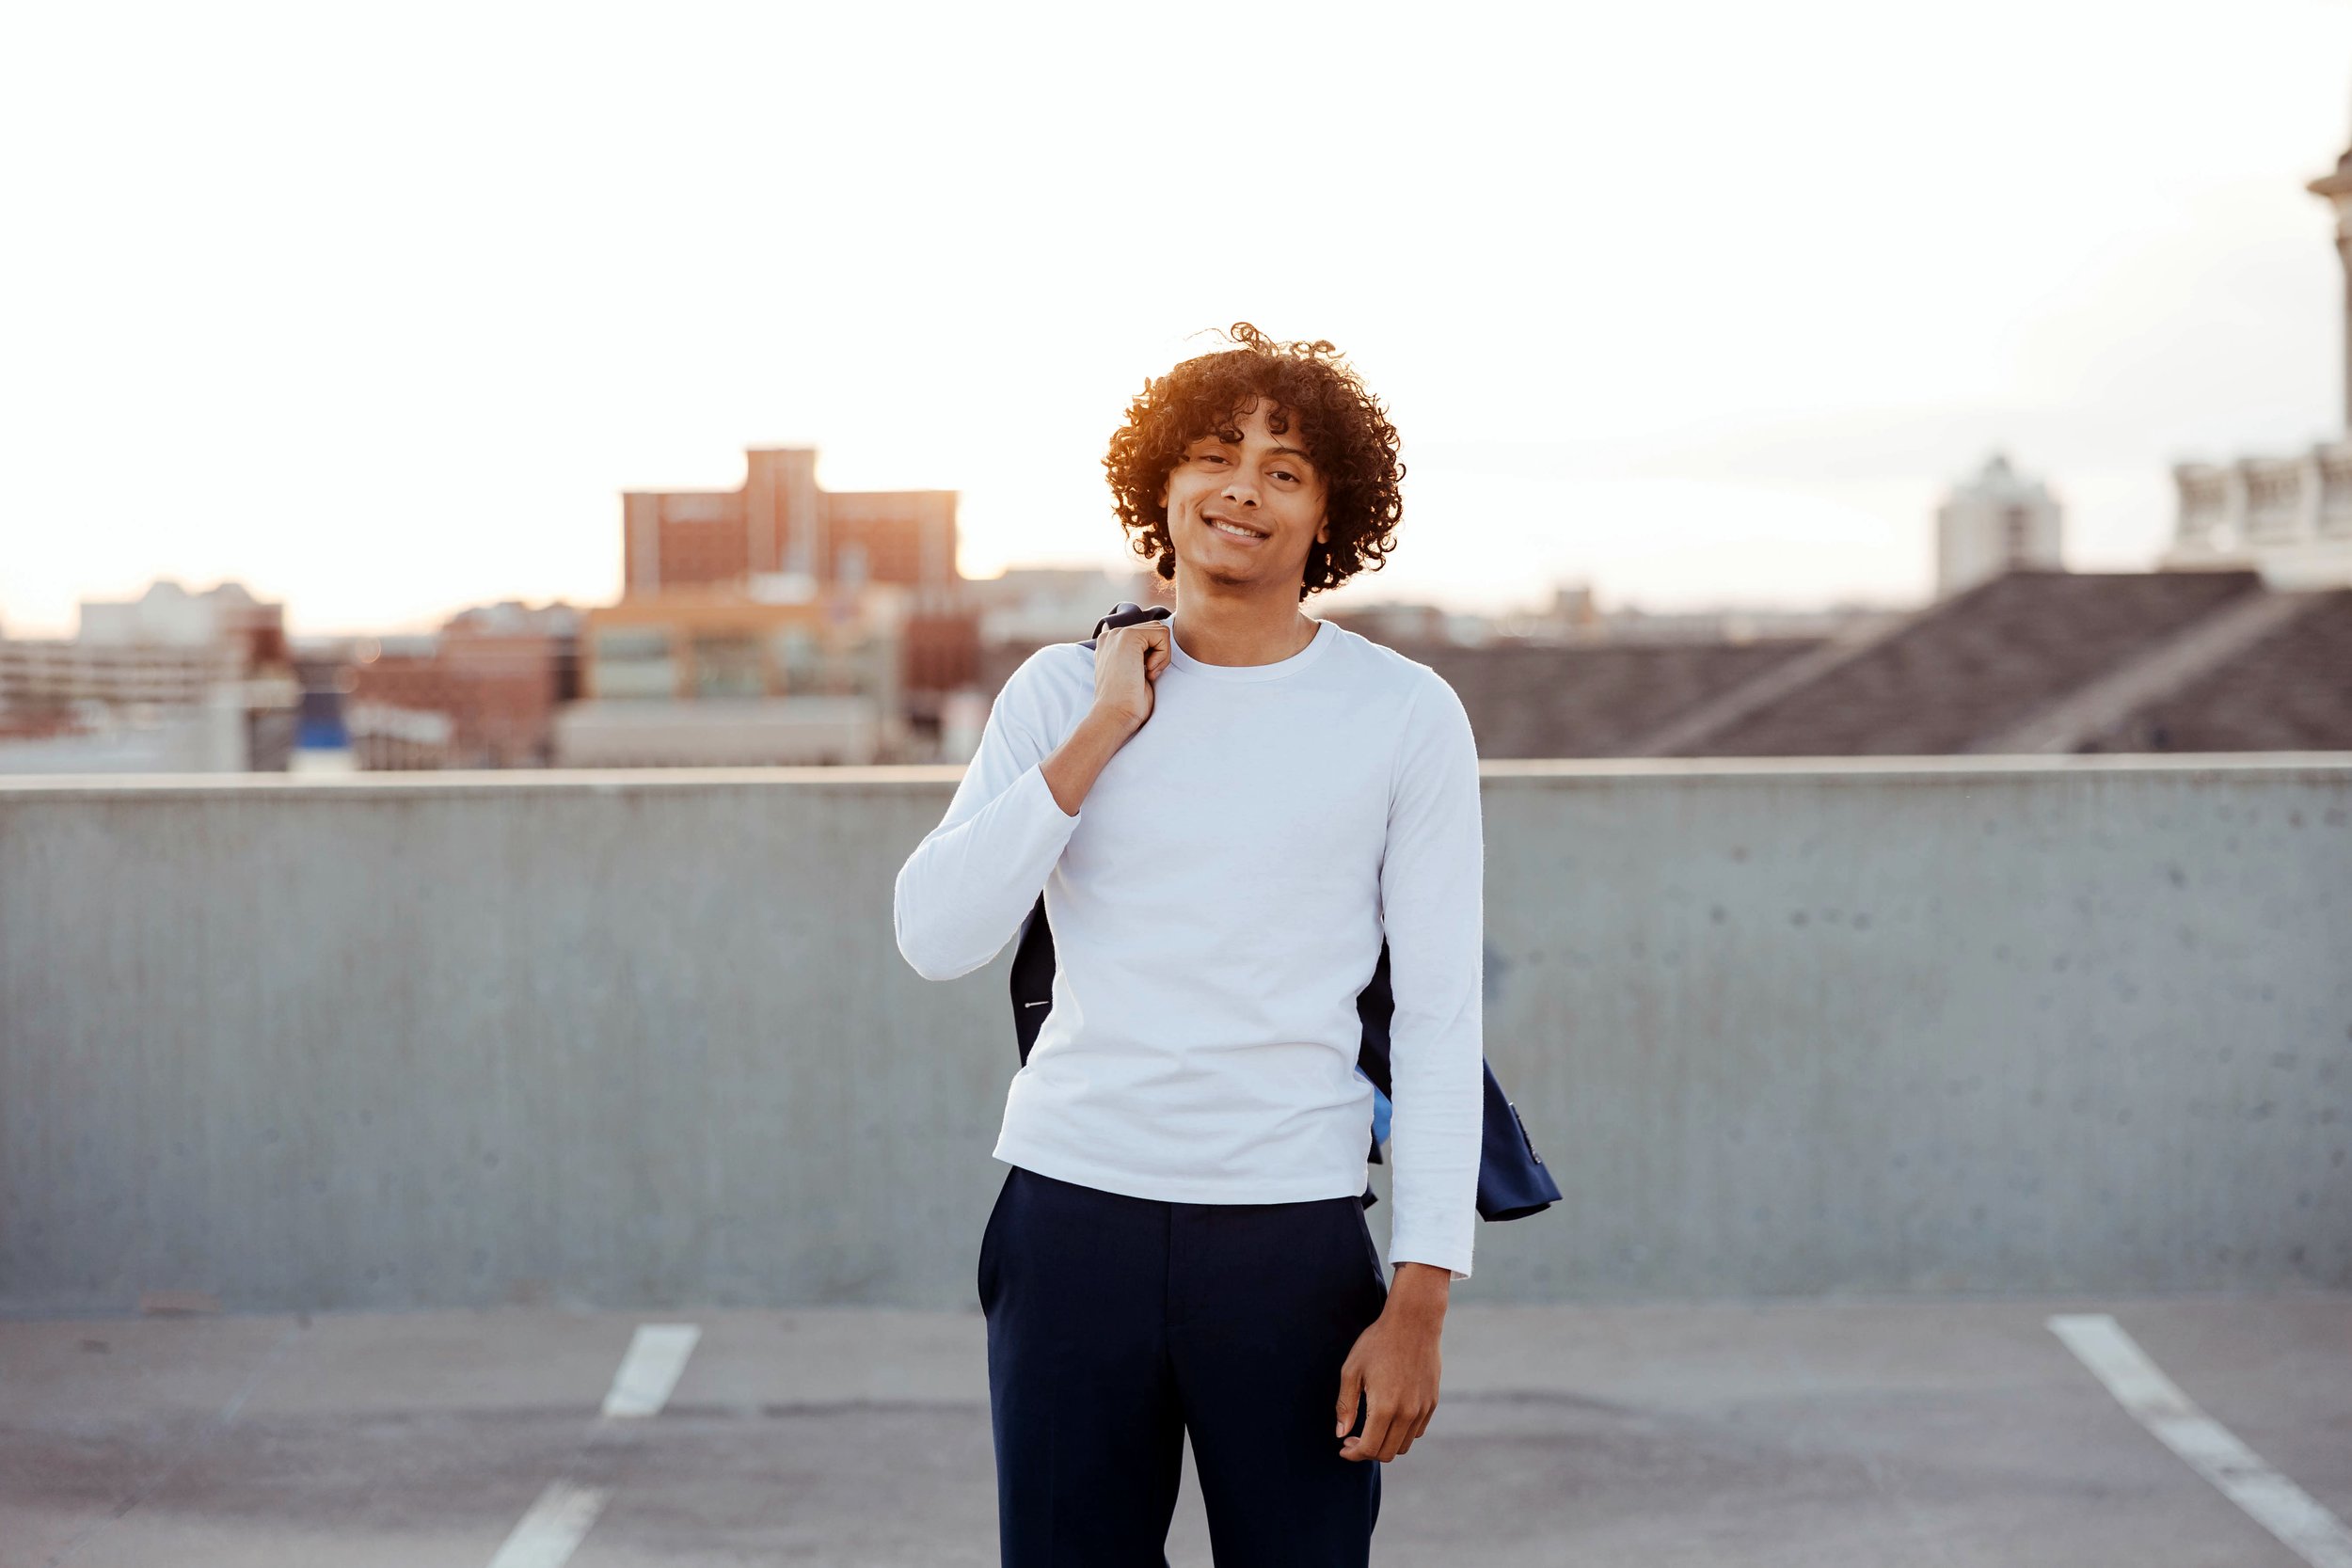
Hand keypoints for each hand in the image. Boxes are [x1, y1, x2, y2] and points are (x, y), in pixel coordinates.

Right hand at [1091, 621, 1170, 732]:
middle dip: (1159, 654)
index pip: (1146, 635)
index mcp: (1110, 644)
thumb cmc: (1127, 703)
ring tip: (1147, 674)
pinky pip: (1162, 635)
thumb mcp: (1134, 673)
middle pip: (1155, 631)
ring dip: (1161, 656)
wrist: (1116, 714)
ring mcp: (1118, 634)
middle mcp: (1111, 635)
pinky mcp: (1128, 636)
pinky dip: (1163, 656)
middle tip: (1146, 676)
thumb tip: (1155, 646)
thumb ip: (1139, 655)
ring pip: (1160, 631)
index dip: (1153, 655)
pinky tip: (1148, 671)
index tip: (1141, 676)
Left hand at [1333, 1264, 1446, 1461]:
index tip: (1343, 1446)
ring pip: (1403, 1445)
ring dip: (1385, 1444)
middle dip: (1367, 1451)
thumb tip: (1341, 1433)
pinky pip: (1416, 1431)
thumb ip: (1345, 1405)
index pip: (1369, 1449)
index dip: (1354, 1453)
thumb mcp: (1352, 1370)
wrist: (1414, 1322)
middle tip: (1353, 1437)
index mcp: (1384, 1407)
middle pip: (1387, 1453)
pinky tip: (1389, 1418)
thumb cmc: (1377, 1342)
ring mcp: (1422, 1409)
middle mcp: (1407, 1413)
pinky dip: (1401, 1433)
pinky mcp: (1432, 1402)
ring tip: (1371, 1428)